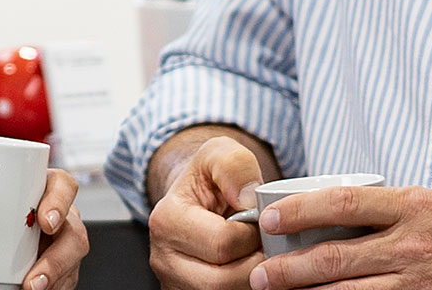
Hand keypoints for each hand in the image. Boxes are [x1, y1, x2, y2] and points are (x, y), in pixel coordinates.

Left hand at [20, 167, 90, 289]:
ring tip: (31, 289)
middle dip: (58, 259)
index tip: (45, 222)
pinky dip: (53, 287)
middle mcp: (59, 216)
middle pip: (73, 231)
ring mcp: (62, 242)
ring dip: (54, 278)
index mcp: (44, 190)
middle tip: (33, 279)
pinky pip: (65, 279)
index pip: (63, 186)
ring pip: (72, 260)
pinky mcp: (60, 266)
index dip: (59, 202)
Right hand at [149, 136, 269, 289]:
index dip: (253, 234)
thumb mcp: (221, 154)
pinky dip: (244, 286)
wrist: (198, 198)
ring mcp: (174, 283)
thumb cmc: (210, 178)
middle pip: (222, 280)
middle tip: (268, 243)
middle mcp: (163, 259)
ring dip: (252, 278)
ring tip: (260, 256)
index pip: (222, 244)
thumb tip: (248, 198)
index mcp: (167, 221)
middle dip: (256, 262)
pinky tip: (251, 269)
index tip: (261, 221)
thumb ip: (235, 165)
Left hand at [249, 186, 431, 289]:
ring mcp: (424, 280)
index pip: (343, 203)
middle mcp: (414, 242)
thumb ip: (393, 210)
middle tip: (259, 275)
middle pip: (337, 258)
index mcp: (414, 204)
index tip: (270, 216)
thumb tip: (340, 218)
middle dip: (291, 270)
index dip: (300, 210)